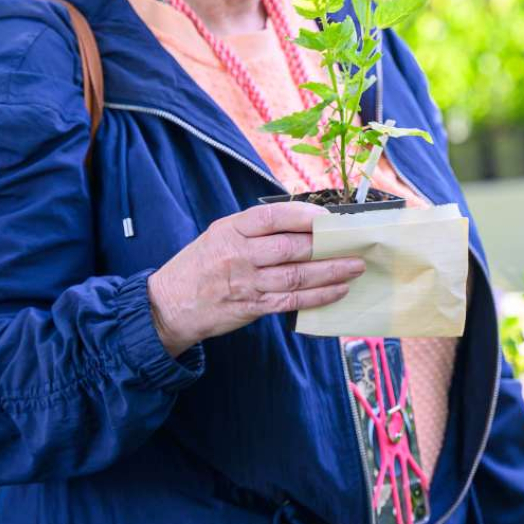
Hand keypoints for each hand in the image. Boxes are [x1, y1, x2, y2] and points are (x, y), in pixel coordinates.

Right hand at [147, 201, 367, 356]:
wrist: (169, 305)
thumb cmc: (200, 266)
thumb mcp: (219, 235)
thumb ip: (255, 229)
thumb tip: (303, 223)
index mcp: (231, 230)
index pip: (272, 217)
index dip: (304, 215)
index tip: (329, 218)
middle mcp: (239, 255)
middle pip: (291, 247)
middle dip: (327, 246)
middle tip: (354, 243)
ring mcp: (246, 283)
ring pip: (297, 276)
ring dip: (331, 271)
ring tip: (355, 266)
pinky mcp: (252, 307)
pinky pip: (292, 302)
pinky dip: (318, 296)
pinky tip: (338, 290)